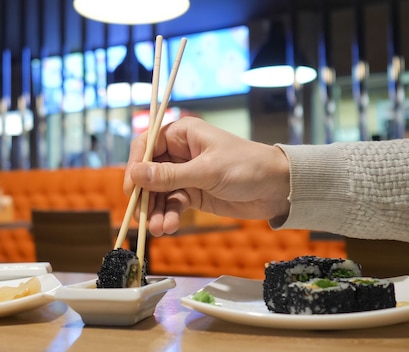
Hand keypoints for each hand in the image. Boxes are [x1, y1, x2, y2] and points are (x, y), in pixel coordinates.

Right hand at [124, 117, 290, 235]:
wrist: (277, 188)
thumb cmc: (247, 167)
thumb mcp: (206, 171)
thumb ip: (170, 175)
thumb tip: (136, 174)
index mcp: (182, 134)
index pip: (145, 146)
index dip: (135, 167)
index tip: (131, 189)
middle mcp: (180, 152)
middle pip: (148, 173)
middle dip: (144, 196)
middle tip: (140, 217)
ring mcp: (185, 174)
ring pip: (158, 193)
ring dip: (155, 211)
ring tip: (158, 229)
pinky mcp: (192, 193)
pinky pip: (172, 204)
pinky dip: (168, 216)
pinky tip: (168, 227)